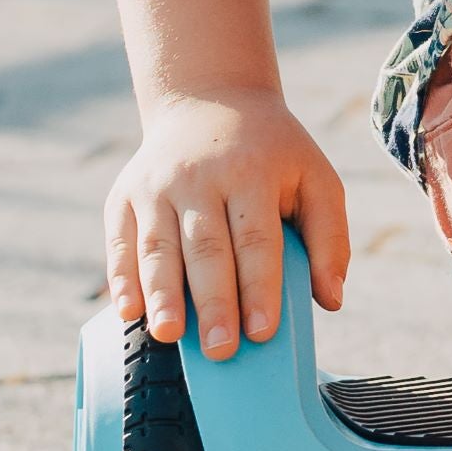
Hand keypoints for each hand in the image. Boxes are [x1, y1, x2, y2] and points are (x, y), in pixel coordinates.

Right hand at [101, 88, 350, 355]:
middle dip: (213, 302)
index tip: (263, 332)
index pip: (256, 238)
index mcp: (252, 172)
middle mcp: (199, 177)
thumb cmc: (271, 155)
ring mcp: (156, 185)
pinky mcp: (124, 196)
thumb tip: (331, 300)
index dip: (259, 287)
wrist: (210, 100)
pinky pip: (120, 242)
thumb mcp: (315, 178)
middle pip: (206, 248)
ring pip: (158, 247)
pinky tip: (129, 312)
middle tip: (221, 350)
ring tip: (169, 336)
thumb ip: (329, 237)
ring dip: (162, 294)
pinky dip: (122, 278)